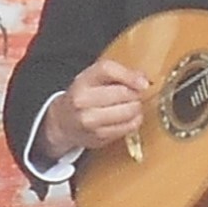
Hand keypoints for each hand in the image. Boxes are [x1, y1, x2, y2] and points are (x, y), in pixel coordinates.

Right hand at [40, 55, 154, 159]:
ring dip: (136, 108)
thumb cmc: (83, 97)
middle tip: (135, 94)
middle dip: (135, 93)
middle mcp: (82, 100)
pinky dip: (135, 121)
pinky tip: (130, 118)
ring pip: (128, 111)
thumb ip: (118, 74)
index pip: (107, 70)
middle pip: (122, 92)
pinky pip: (128, 127)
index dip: (129, 75)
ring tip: (132, 106)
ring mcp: (89, 120)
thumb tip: (144, 79)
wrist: (64, 122)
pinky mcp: (99, 136)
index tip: (143, 83)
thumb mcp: (94, 79)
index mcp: (82, 81)